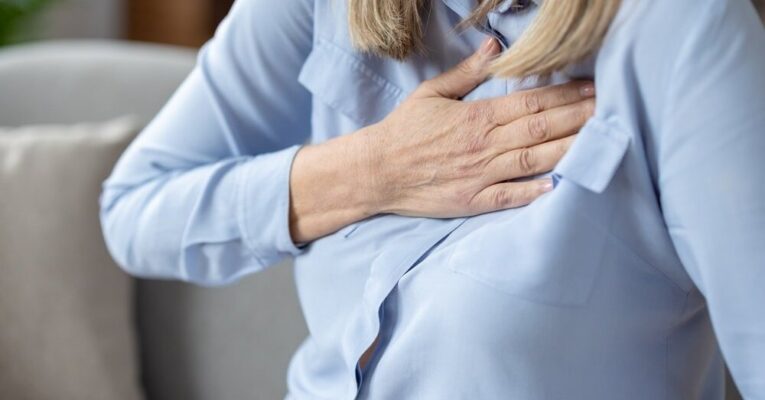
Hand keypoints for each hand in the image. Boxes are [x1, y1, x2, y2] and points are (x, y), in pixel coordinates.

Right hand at [289, 38, 594, 242]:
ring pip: (533, 161)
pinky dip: (535, 193)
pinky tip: (562, 186)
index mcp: (476, 117)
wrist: (376, 171)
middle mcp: (483, 145)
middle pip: (540, 130)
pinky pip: (509, 198)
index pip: (530, 102)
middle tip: (612, 110)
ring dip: (569, 150)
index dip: (565, 94)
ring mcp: (479, 176)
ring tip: (601, 142)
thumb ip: (467, 72)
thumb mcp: (431, 93)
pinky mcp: (472, 202)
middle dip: (579, 118)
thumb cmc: (404, 130)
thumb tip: (495, 46)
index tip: (593, 88)